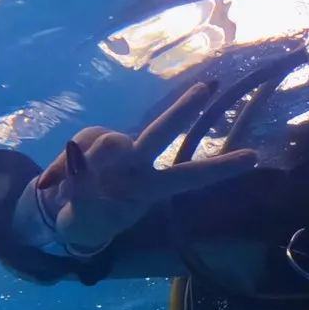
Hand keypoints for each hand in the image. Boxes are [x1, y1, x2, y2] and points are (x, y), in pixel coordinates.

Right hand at [34, 81, 257, 249]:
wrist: (64, 215)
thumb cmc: (89, 220)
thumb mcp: (86, 217)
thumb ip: (82, 188)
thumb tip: (74, 153)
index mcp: (150, 189)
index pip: (190, 176)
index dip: (221, 168)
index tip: (255, 158)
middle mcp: (138, 164)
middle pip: (161, 132)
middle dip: (183, 109)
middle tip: (207, 89)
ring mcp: (115, 149)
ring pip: (107, 143)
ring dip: (86, 164)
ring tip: (69, 190)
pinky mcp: (91, 140)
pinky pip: (75, 149)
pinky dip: (60, 169)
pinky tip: (53, 185)